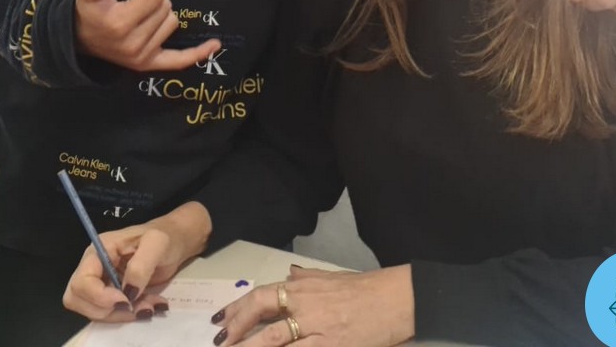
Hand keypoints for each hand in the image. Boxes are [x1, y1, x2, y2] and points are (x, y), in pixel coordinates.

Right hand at [63, 202, 211, 320]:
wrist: (175, 243)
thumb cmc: (165, 237)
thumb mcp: (157, 243)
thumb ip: (140, 266)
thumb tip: (128, 293)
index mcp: (99, 250)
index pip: (81, 281)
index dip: (99, 296)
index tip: (126, 300)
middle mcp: (94, 268)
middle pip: (78, 299)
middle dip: (108, 310)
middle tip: (137, 307)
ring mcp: (101, 283)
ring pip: (94, 311)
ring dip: (121, 315)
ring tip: (148, 306)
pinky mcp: (112, 296)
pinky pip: (110, 314)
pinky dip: (128, 316)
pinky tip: (148, 306)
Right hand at [74, 0, 220, 71]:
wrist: (77, 37)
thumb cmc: (87, 9)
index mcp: (120, 24)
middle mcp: (133, 44)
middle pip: (165, 8)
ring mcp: (142, 57)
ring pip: (172, 23)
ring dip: (161, 14)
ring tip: (140, 13)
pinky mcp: (148, 65)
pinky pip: (178, 60)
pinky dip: (197, 54)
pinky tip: (215, 45)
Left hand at [216, 265, 414, 346]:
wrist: (395, 300)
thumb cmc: (364, 289)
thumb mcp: (331, 277)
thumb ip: (307, 277)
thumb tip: (289, 275)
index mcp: (301, 288)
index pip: (258, 296)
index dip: (236, 309)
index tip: (220, 321)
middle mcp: (303, 305)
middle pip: (259, 314)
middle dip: (235, 330)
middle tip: (221, 343)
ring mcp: (315, 328)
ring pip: (273, 341)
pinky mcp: (330, 346)